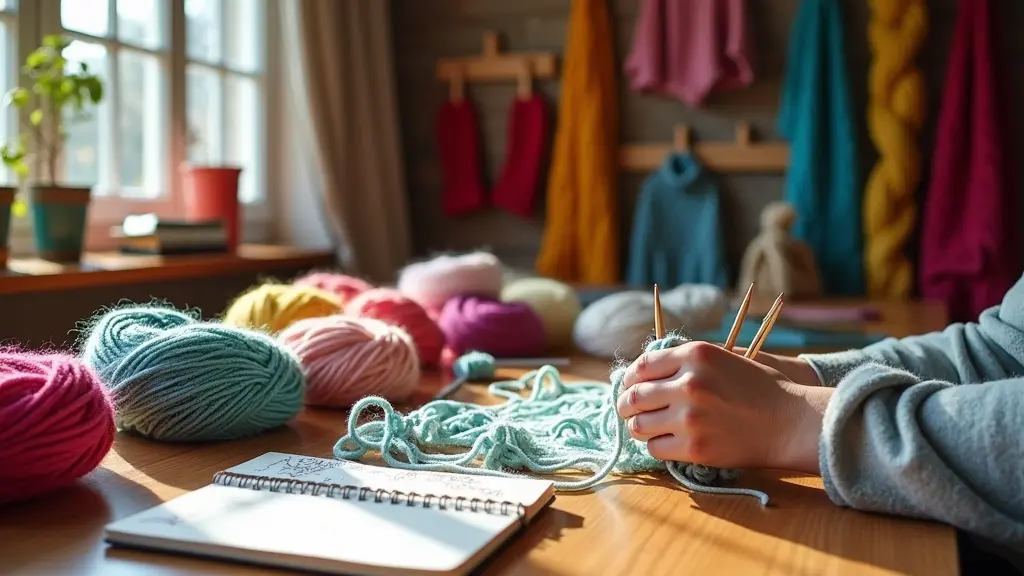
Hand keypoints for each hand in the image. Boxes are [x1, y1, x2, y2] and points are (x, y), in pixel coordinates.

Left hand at [616, 341, 832, 473]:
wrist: (791, 421)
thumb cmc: (760, 389)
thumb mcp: (723, 358)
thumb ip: (685, 361)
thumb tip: (643, 371)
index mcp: (695, 354)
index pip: (641, 366)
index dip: (628, 378)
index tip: (628, 386)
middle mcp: (688, 383)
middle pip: (633, 396)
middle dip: (625, 405)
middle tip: (627, 410)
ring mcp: (690, 417)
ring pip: (639, 425)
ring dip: (638, 427)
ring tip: (646, 427)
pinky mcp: (694, 448)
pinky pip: (655, 448)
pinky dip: (657, 445)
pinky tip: (668, 442)